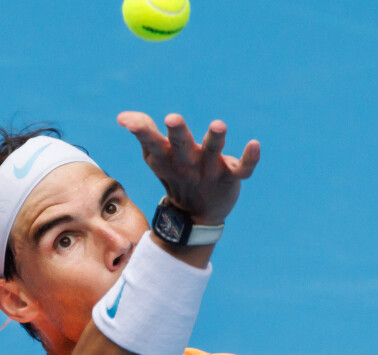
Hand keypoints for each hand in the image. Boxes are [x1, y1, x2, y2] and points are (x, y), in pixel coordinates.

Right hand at [117, 112, 259, 224]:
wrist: (197, 216)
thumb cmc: (176, 175)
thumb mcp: (157, 157)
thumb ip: (144, 133)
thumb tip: (123, 116)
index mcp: (168, 158)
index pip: (152, 143)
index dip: (141, 131)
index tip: (128, 122)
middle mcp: (187, 163)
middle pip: (181, 146)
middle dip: (178, 133)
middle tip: (172, 119)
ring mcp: (210, 171)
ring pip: (212, 152)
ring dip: (215, 139)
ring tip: (218, 124)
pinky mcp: (231, 177)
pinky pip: (243, 169)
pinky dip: (250, 158)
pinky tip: (255, 144)